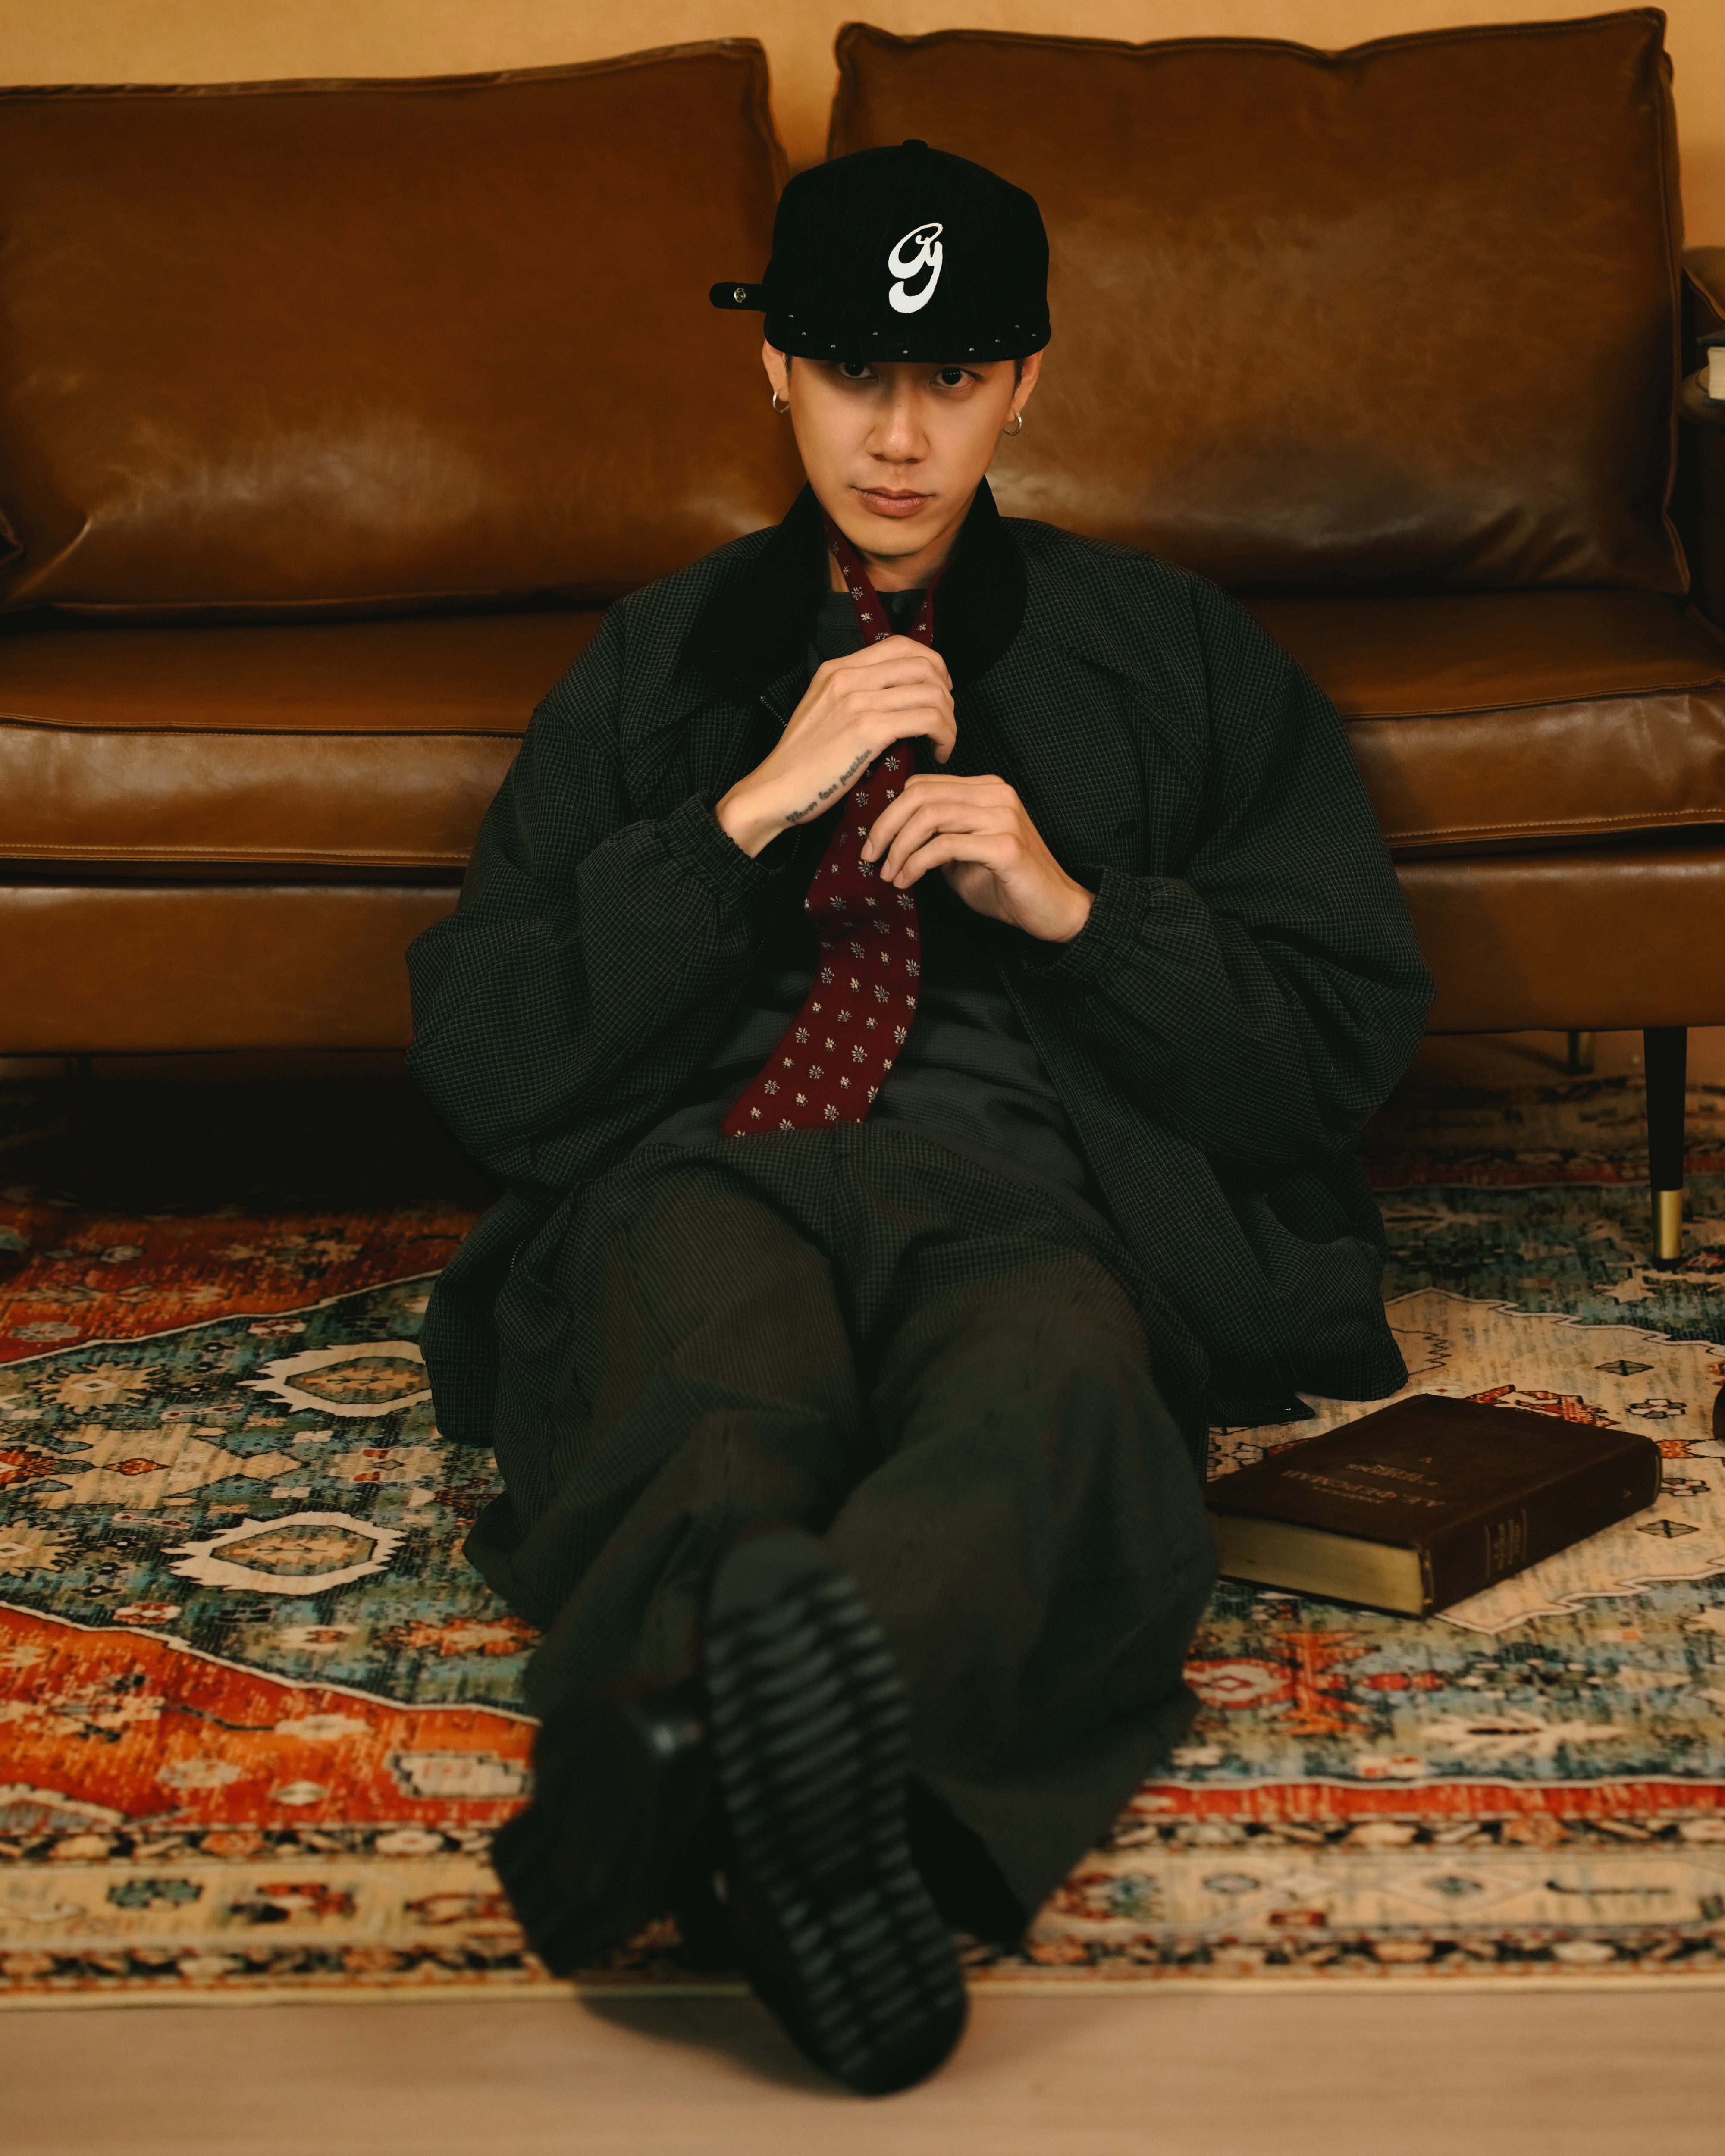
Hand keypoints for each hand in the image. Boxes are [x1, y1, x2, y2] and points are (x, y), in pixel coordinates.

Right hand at [716, 636, 954, 858]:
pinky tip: (939, 752)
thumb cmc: (801, 763)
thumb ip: (855, 697)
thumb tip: (896, 699)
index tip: (938, 691)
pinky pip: (927, 720)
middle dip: (946, 693)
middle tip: (944, 721)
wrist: (774, 790)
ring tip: (943, 742)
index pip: (900, 646)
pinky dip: (944, 735)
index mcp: (837, 670)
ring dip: (949, 719)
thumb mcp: (823, 713)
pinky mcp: (868, 730)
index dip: (931, 664)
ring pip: (931, 693)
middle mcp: (848, 678)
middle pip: (923, 664)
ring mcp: (858, 701)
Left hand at [862, 773, 1094, 942]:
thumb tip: (892, 837)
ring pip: (930, 816)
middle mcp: (996, 794)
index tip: (875, 843)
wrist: (1055, 910)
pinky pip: (946, 845)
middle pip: (921, 794)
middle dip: (886, 826)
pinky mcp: (1006, 846)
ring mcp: (1003, 817)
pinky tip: (907, 880)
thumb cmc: (1008, 886)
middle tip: (870, 856)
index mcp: (985, 790)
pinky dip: (917, 863)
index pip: (923, 785)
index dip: (890, 811)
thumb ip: (935, 838)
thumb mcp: (962, 857)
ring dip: (900, 847)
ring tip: (889, 873)